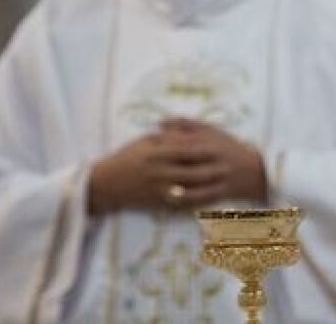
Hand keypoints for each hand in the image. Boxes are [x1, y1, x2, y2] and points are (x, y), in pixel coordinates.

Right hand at [87, 120, 266, 214]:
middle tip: (231, 166)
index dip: (205, 149)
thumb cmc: (126, 158)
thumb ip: (167, 136)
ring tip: (224, 183)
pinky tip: (207, 199)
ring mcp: (158, 189)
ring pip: (188, 188)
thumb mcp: (144, 142)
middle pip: (191, 169)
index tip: (221, 147)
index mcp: (157, 153)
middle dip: (212, 168)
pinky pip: (179, 203)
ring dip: (207, 186)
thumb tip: (188, 132)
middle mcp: (159, 171)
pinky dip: (194, 201)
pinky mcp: (156, 203)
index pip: (186, 150)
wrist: (104, 184)